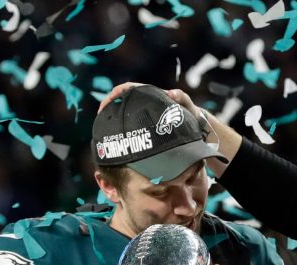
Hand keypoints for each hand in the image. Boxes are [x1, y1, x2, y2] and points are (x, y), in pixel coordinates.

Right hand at [99, 83, 239, 176]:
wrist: (195, 129)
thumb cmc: (191, 114)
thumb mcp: (188, 106)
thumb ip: (182, 98)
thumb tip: (171, 92)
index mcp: (150, 95)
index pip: (128, 88)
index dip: (116, 93)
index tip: (109, 100)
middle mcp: (143, 105)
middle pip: (121, 103)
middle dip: (108, 109)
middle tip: (101, 120)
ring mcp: (142, 118)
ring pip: (123, 117)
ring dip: (112, 122)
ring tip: (104, 132)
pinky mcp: (143, 130)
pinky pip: (129, 129)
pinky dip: (121, 134)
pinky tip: (116, 144)